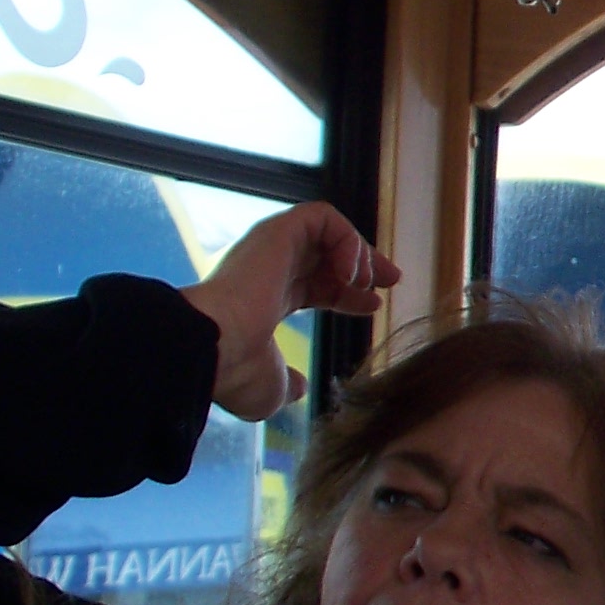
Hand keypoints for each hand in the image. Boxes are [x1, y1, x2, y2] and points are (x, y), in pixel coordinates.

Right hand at [180, 203, 395, 419]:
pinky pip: (322, 216)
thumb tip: (299, 389)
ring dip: (356, 253)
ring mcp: (268, 247)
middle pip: (324, 255)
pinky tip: (350, 273)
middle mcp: (265, 270)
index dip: (348, 293)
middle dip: (364, 263)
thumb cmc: (238, 371)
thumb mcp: (272, 386)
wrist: (212, 347)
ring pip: (325, 229)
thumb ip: (289, 384)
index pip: (314, 286)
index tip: (375, 304)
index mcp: (263, 301)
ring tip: (363, 283)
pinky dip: (346, 238)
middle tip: (393, 279)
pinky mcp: (275, 230)